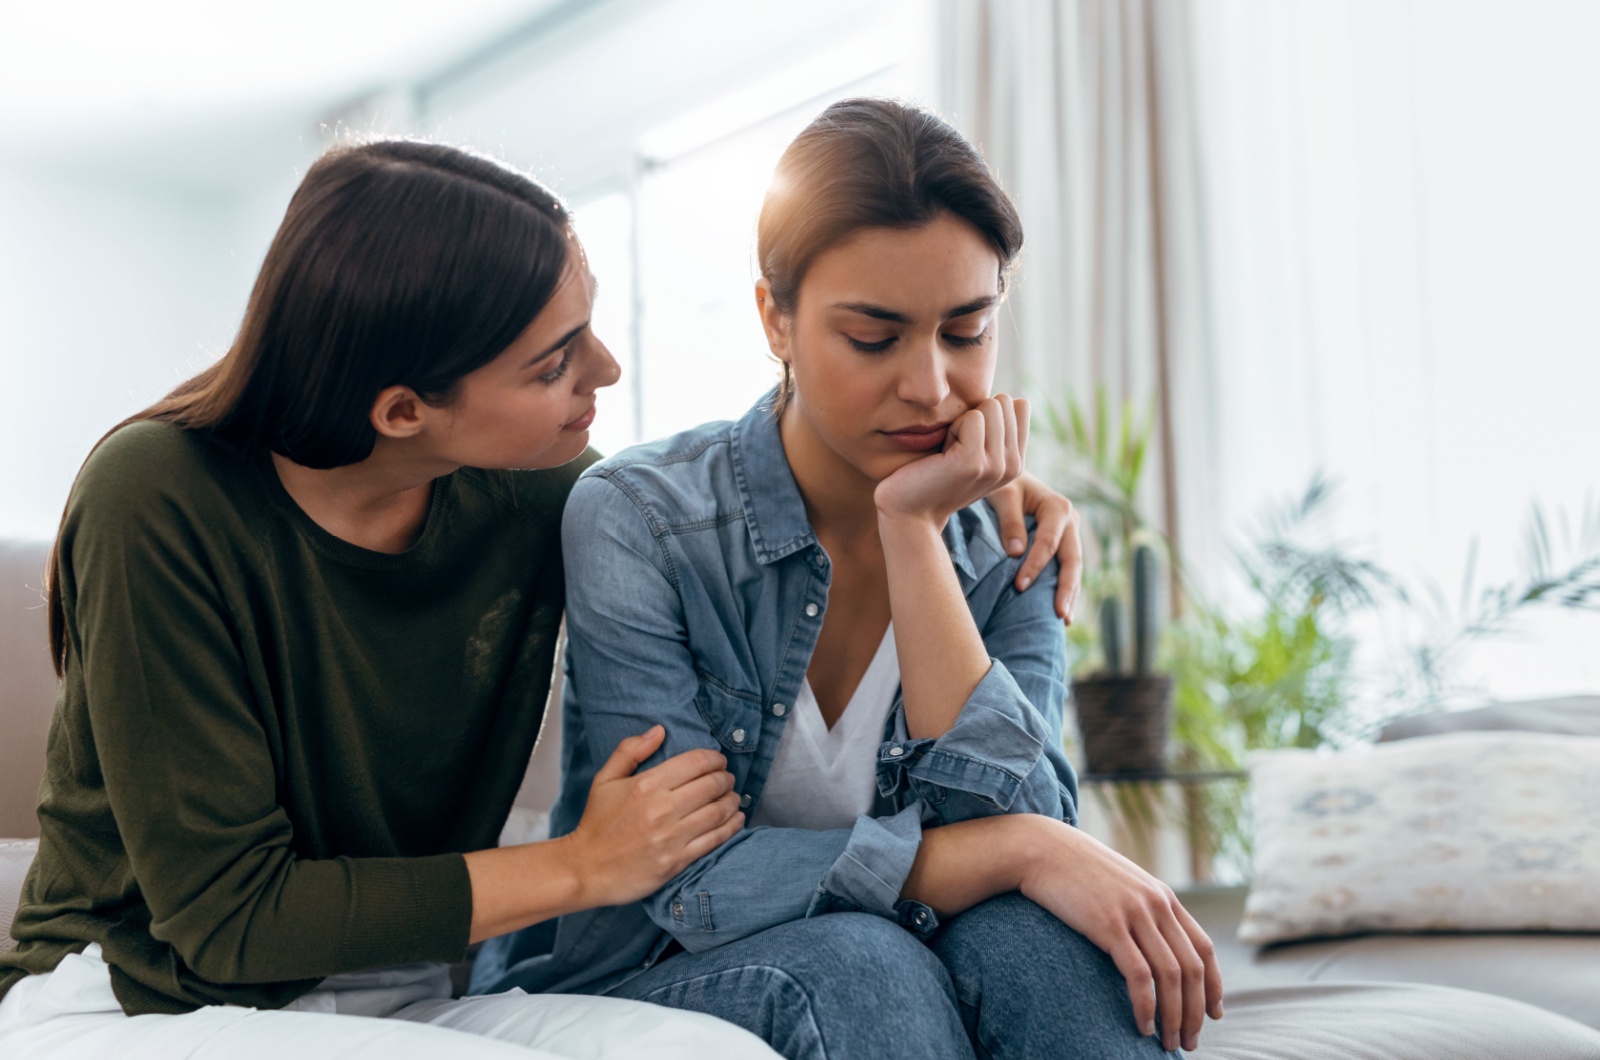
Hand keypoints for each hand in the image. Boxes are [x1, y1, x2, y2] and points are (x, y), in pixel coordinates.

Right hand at [563, 726, 742, 907]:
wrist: (586, 869)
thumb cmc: (596, 823)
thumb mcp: (605, 779)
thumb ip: (630, 750)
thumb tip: (659, 730)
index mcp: (647, 785)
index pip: (695, 763)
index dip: (715, 758)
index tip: (719, 760)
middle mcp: (662, 809)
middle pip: (712, 785)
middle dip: (726, 778)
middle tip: (727, 779)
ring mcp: (671, 837)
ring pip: (718, 812)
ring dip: (733, 801)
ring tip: (734, 798)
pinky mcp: (677, 861)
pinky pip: (715, 840)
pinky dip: (731, 827)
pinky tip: (736, 820)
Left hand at [874, 395, 1028, 527]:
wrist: (910, 513)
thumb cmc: (933, 475)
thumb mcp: (974, 452)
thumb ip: (996, 430)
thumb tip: (1012, 399)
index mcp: (1017, 462)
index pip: (1020, 405)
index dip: (987, 413)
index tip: (968, 440)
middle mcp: (1014, 466)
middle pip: (1003, 402)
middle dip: (973, 417)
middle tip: (954, 448)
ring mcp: (996, 466)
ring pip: (990, 406)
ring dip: (961, 422)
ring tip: (948, 452)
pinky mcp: (974, 463)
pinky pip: (972, 417)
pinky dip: (951, 429)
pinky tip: (942, 455)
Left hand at [984, 471, 1083, 622]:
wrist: (1012, 479)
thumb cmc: (1005, 486)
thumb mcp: (1003, 495)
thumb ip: (1009, 522)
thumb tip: (1016, 554)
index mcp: (1058, 508)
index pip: (1048, 543)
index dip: (1035, 566)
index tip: (1020, 587)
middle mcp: (1071, 521)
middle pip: (1072, 560)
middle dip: (1066, 589)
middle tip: (1059, 614)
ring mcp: (1071, 534)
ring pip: (1075, 568)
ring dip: (1071, 594)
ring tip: (1065, 620)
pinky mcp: (1065, 544)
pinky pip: (1068, 569)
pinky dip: (1066, 589)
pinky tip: (1063, 610)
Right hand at [1018, 819, 1223, 1052]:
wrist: (1040, 848)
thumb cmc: (1074, 870)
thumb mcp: (1119, 884)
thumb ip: (1140, 908)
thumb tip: (1151, 941)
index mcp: (1162, 896)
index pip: (1203, 948)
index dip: (1214, 986)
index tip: (1213, 1014)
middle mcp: (1156, 904)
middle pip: (1192, 969)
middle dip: (1195, 1012)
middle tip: (1188, 1042)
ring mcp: (1133, 913)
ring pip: (1170, 976)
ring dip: (1174, 1016)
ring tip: (1168, 1043)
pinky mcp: (1108, 924)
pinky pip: (1138, 974)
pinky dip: (1145, 1005)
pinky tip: (1143, 1025)